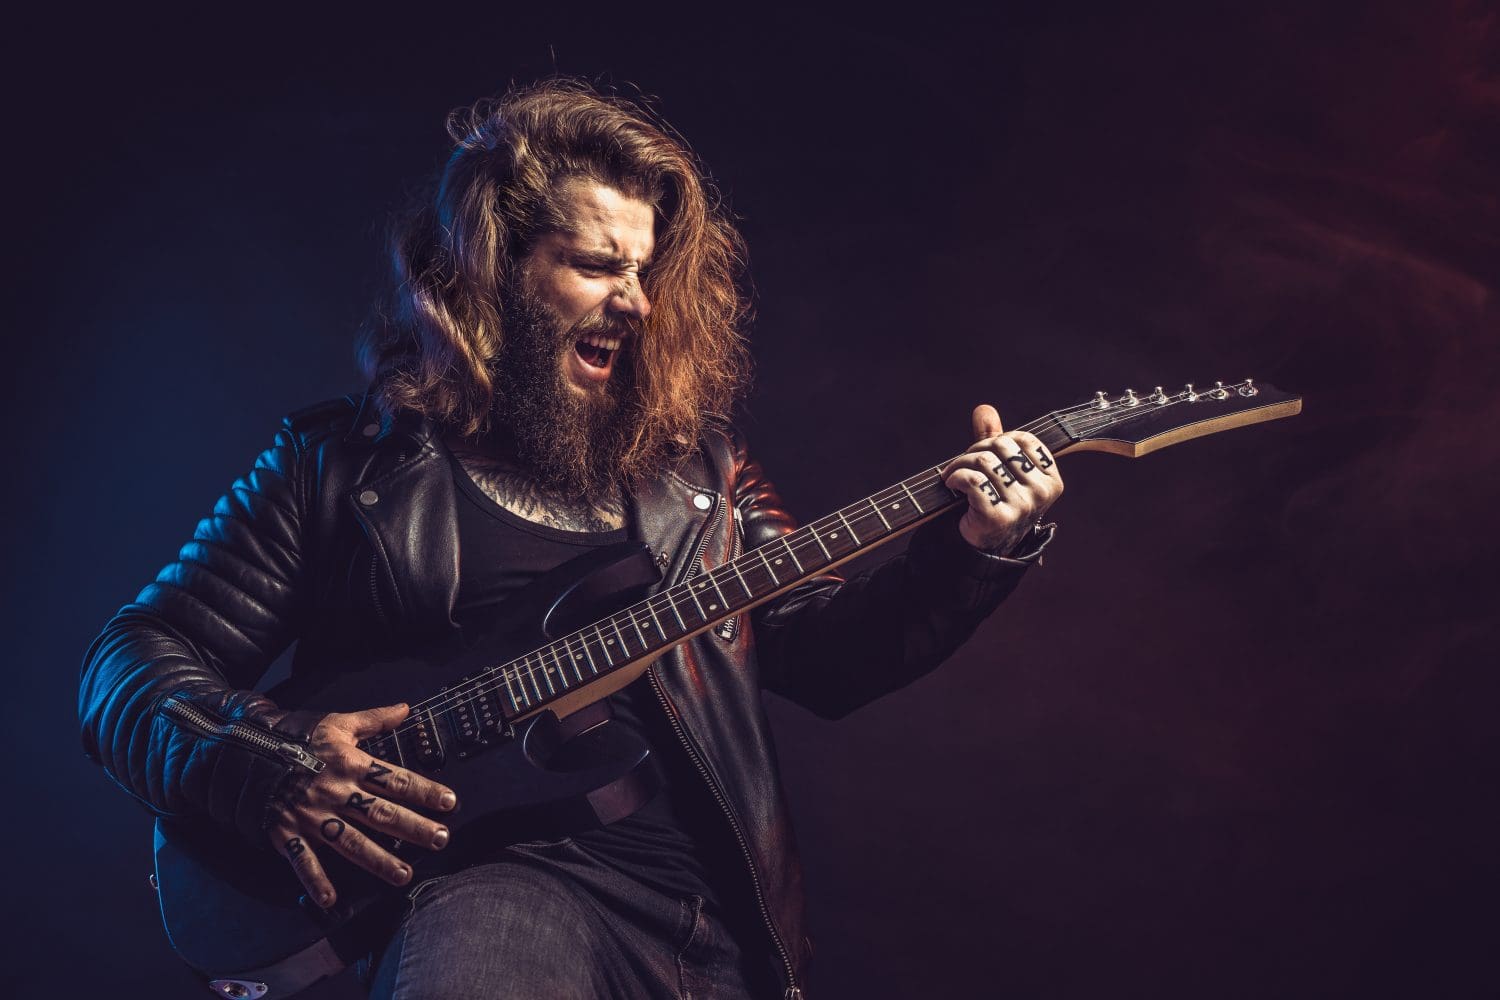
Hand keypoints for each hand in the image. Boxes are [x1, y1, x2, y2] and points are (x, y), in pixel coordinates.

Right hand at [264, 702, 456, 907]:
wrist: (242, 749)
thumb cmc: (294, 736)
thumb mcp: (335, 722)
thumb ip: (373, 719)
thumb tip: (404, 709)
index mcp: (350, 764)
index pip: (395, 779)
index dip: (424, 790)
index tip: (448, 802)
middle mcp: (335, 792)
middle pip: (381, 813)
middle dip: (413, 828)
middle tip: (440, 839)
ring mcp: (311, 815)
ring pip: (351, 841)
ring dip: (378, 860)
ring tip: (404, 874)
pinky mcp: (286, 832)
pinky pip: (303, 860)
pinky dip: (315, 880)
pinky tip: (331, 899)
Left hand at [941, 404, 1063, 552]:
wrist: (984, 548)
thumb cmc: (995, 505)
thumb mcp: (1000, 471)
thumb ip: (994, 440)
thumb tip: (984, 409)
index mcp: (1051, 480)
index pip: (1024, 439)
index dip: (998, 440)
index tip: (984, 453)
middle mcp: (1041, 493)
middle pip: (1001, 447)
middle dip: (974, 450)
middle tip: (962, 464)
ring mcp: (1022, 506)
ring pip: (984, 462)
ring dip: (959, 464)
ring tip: (952, 475)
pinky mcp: (997, 517)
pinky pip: (972, 480)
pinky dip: (955, 477)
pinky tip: (951, 484)